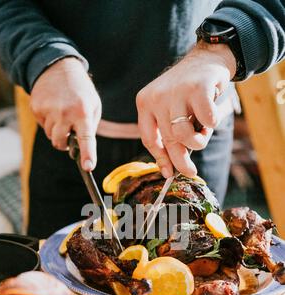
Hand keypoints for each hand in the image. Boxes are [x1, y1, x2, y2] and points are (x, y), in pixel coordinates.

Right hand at [30, 57, 101, 170]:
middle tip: (70, 132)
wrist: (57, 66)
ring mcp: (48, 110)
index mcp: (83, 112)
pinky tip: (53, 108)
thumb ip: (90, 127)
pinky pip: (43, 126)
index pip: (86, 138)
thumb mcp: (93, 105)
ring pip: (51, 136)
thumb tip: (81, 147)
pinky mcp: (36, 108)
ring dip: (57, 131)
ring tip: (62, 114)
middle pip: (60, 143)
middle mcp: (65, 113)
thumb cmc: (80, 90)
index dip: (87, 154)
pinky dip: (48, 122)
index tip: (88, 167)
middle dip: (65, 143)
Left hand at [136, 41, 235, 177]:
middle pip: (168, 140)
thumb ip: (168, 134)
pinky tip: (213, 117)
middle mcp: (157, 97)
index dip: (160, 159)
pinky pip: (207, 121)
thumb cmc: (189, 93)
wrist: (207, 58)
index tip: (168, 173)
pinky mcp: (198, 88)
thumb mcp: (171, 111)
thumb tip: (170, 168)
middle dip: (181, 161)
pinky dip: (212, 124)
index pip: (149, 139)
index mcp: (145, 102)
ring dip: (198, 141)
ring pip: (183, 135)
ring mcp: (177, 92)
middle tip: (191, 173)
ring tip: (204, 134)